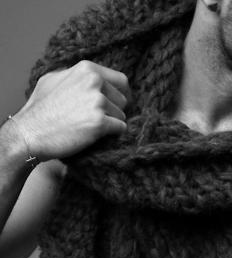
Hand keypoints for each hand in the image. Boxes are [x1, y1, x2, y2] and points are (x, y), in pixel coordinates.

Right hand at [12, 60, 129, 161]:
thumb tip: (94, 78)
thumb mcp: (54, 79)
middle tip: (98, 120)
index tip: (117, 105)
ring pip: (122, 116)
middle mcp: (95, 81)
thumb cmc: (40, 109)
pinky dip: (113, 135)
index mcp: (87, 69)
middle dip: (115, 111)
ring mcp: (98, 102)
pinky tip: (97, 136)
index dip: (121, 95)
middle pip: (123, 100)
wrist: (29, 132)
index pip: (121, 80)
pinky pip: (120, 129)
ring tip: (91, 128)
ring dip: (112, 124)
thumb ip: (77, 76)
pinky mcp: (100, 122)